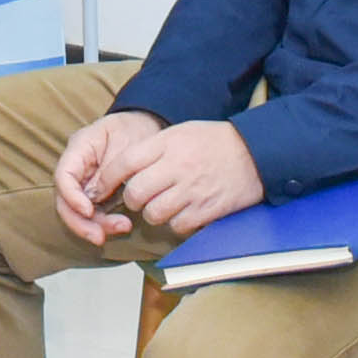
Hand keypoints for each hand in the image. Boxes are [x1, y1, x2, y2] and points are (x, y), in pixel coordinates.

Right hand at [51, 108, 167, 247]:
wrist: (148, 128)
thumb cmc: (136, 130)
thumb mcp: (126, 143)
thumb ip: (110, 169)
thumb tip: (95, 197)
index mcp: (79, 148)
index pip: (63, 176)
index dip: (71, 197)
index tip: (88, 211)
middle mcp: (77, 168)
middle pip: (66, 201)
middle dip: (80, 222)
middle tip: (100, 236)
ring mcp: (86, 182)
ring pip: (79, 211)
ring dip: (96, 226)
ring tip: (122, 227)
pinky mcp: (98, 194)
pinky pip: (95, 213)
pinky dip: (105, 223)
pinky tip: (122, 226)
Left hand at [95, 117, 264, 241]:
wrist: (255, 152)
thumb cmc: (215, 141)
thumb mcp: (180, 132)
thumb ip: (153, 148)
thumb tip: (124, 168)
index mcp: (167, 144)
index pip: (125, 162)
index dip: (107, 178)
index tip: (102, 185)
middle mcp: (177, 167)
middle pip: (136, 193)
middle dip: (132, 200)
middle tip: (139, 198)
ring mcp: (192, 190)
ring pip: (154, 213)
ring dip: (154, 213)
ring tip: (163, 205)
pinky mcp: (206, 210)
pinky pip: (177, 225)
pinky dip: (176, 223)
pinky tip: (183, 212)